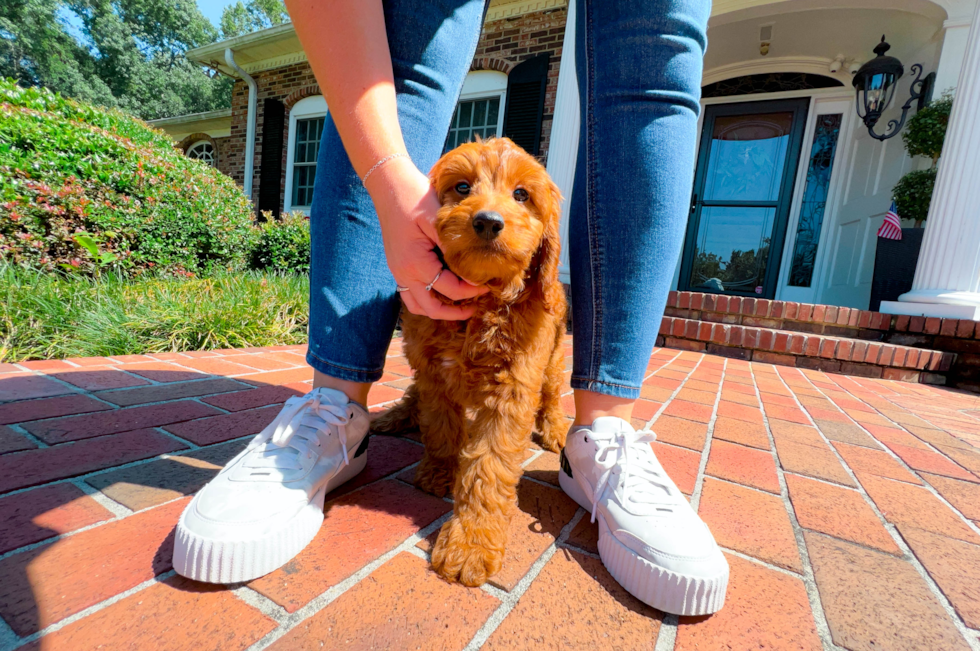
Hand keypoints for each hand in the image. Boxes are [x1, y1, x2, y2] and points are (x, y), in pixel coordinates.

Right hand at [366, 156, 486, 319]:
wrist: (389, 186)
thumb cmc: (414, 197)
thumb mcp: (436, 218)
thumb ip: (452, 245)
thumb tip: (471, 267)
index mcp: (415, 262)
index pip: (448, 289)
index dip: (470, 291)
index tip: (487, 285)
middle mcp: (404, 273)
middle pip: (431, 308)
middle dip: (455, 311)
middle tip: (476, 306)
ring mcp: (398, 272)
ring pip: (418, 306)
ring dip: (439, 310)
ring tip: (459, 307)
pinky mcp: (397, 268)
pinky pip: (410, 295)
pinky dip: (426, 300)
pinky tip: (442, 293)